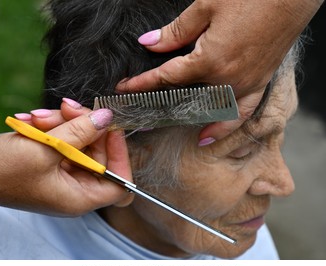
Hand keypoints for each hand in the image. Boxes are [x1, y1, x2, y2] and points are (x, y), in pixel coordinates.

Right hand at [0, 99, 133, 214]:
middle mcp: (75, 188)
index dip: (120, 157)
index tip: (110, 129)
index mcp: (79, 198)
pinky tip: (32, 120)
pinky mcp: (52, 160)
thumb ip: (80, 132)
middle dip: (85, 127)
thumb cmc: (0, 171)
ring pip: (82, 142)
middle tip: (68, 108)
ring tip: (39, 116)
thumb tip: (107, 117)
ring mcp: (63, 173)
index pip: (120, 184)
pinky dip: (53, 126)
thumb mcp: (44, 149)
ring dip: (64, 122)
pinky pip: (65, 139)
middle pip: (100, 154)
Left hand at [117, 0, 321, 140]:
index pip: (167, 77)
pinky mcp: (260, 82)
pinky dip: (227, 126)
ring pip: (212, 112)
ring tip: (172, 128)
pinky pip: (242, 113)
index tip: (125, 89)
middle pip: (187, 98)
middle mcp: (227, 80)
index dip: (143, 83)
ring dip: (192, 122)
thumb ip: (175, 32)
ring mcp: (245, 85)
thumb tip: (149, 43)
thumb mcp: (206, 7)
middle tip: (146, 111)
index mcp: (210, 61)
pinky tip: (213, 134)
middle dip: (164, 105)